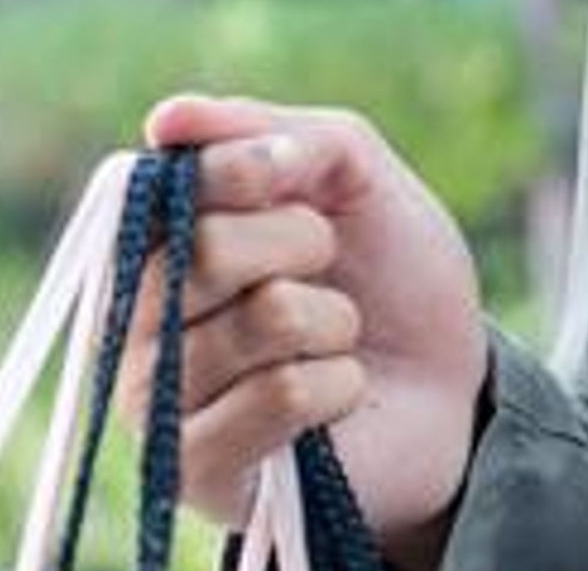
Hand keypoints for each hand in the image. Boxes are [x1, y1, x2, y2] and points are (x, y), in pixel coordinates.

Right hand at [128, 93, 492, 568]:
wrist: (449, 388)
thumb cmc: (391, 279)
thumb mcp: (359, 178)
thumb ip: (279, 134)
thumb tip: (169, 119)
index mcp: (161, 244)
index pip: (156, 189)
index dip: (238, 168)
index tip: (294, 167)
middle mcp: (138, 320)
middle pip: (205, 250)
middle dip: (304, 242)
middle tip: (329, 264)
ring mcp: (157, 401)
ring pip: (261, 319)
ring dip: (333, 319)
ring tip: (335, 337)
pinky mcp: (195, 468)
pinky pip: (283, 395)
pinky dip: (339, 383)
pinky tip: (336, 396)